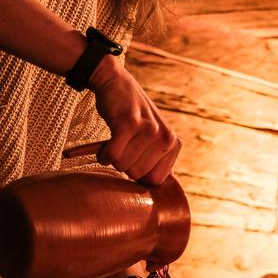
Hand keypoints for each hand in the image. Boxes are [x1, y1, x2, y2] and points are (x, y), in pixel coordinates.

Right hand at [89, 55, 179, 185]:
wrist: (116, 83)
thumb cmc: (132, 118)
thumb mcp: (154, 139)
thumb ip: (160, 162)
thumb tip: (164, 194)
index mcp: (174, 144)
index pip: (154, 181)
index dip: (138, 173)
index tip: (135, 156)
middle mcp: (166, 138)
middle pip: (136, 175)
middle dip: (124, 164)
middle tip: (124, 143)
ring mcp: (150, 130)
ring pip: (122, 166)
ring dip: (112, 157)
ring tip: (117, 139)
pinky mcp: (129, 124)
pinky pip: (111, 156)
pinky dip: (103, 153)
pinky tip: (106, 142)